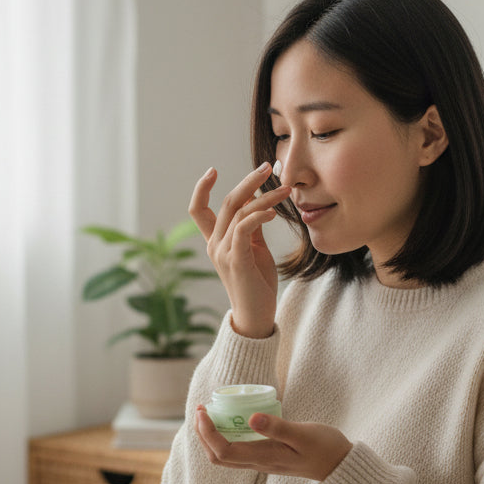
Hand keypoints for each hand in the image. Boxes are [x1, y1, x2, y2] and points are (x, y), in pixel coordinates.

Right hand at [189, 164, 291, 338]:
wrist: (256, 316)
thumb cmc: (257, 284)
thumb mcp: (255, 249)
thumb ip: (253, 227)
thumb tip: (260, 203)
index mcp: (215, 241)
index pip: (198, 210)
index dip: (201, 188)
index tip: (213, 170)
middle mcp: (214, 245)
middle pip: (227, 202)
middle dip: (248, 181)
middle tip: (268, 167)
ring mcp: (223, 253)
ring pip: (240, 213)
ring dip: (265, 198)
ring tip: (286, 190)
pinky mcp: (236, 260)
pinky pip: (244, 229)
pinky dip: (259, 216)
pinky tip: (274, 213)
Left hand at [194, 406, 351, 481]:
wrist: (340, 465)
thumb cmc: (325, 447)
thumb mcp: (303, 433)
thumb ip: (278, 427)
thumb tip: (251, 418)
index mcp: (263, 457)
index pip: (223, 450)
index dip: (206, 432)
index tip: (203, 410)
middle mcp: (258, 464)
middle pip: (217, 457)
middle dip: (202, 434)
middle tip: (201, 409)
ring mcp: (261, 463)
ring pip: (224, 456)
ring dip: (210, 437)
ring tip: (209, 414)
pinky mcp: (266, 458)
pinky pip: (235, 452)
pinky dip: (224, 438)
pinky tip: (229, 421)